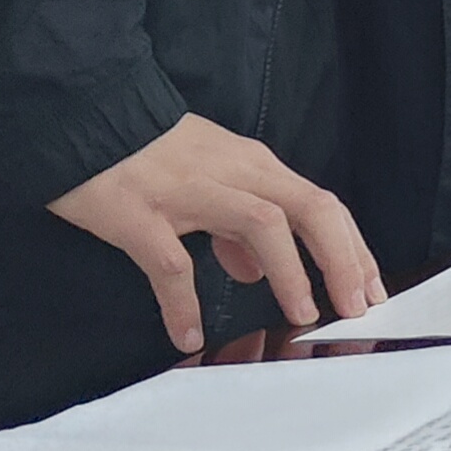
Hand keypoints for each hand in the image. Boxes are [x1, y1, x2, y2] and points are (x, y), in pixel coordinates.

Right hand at [50, 114, 381, 351]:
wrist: (79, 115)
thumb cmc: (147, 152)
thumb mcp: (209, 176)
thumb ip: (237, 223)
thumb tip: (258, 272)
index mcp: (254, 166)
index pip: (322, 206)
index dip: (352, 249)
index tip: (370, 290)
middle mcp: (235, 173)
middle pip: (311, 210)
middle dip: (343, 260)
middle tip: (356, 309)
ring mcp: (188, 191)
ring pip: (263, 225)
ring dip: (289, 272)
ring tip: (301, 316)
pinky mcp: (140, 214)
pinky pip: (171, 263)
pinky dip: (184, 302)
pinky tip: (188, 335)